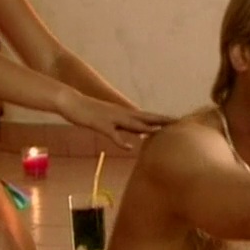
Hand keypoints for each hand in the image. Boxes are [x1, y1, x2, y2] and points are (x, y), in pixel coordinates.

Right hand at [56, 90, 173, 148]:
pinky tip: (129, 147)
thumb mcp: (113, 120)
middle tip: (178, 123)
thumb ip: (127, 127)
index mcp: (125, 112)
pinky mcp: (100, 124)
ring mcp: (112, 118)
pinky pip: (113, 134)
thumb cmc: (90, 111)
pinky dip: (121, 141)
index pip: (149, 116)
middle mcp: (122, 113)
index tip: (179, 121)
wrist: (71, 101)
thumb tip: (140, 136)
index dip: (163, 119)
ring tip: (159, 132)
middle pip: (146, 117)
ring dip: (146, 128)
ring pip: (132, 124)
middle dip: (162, 121)